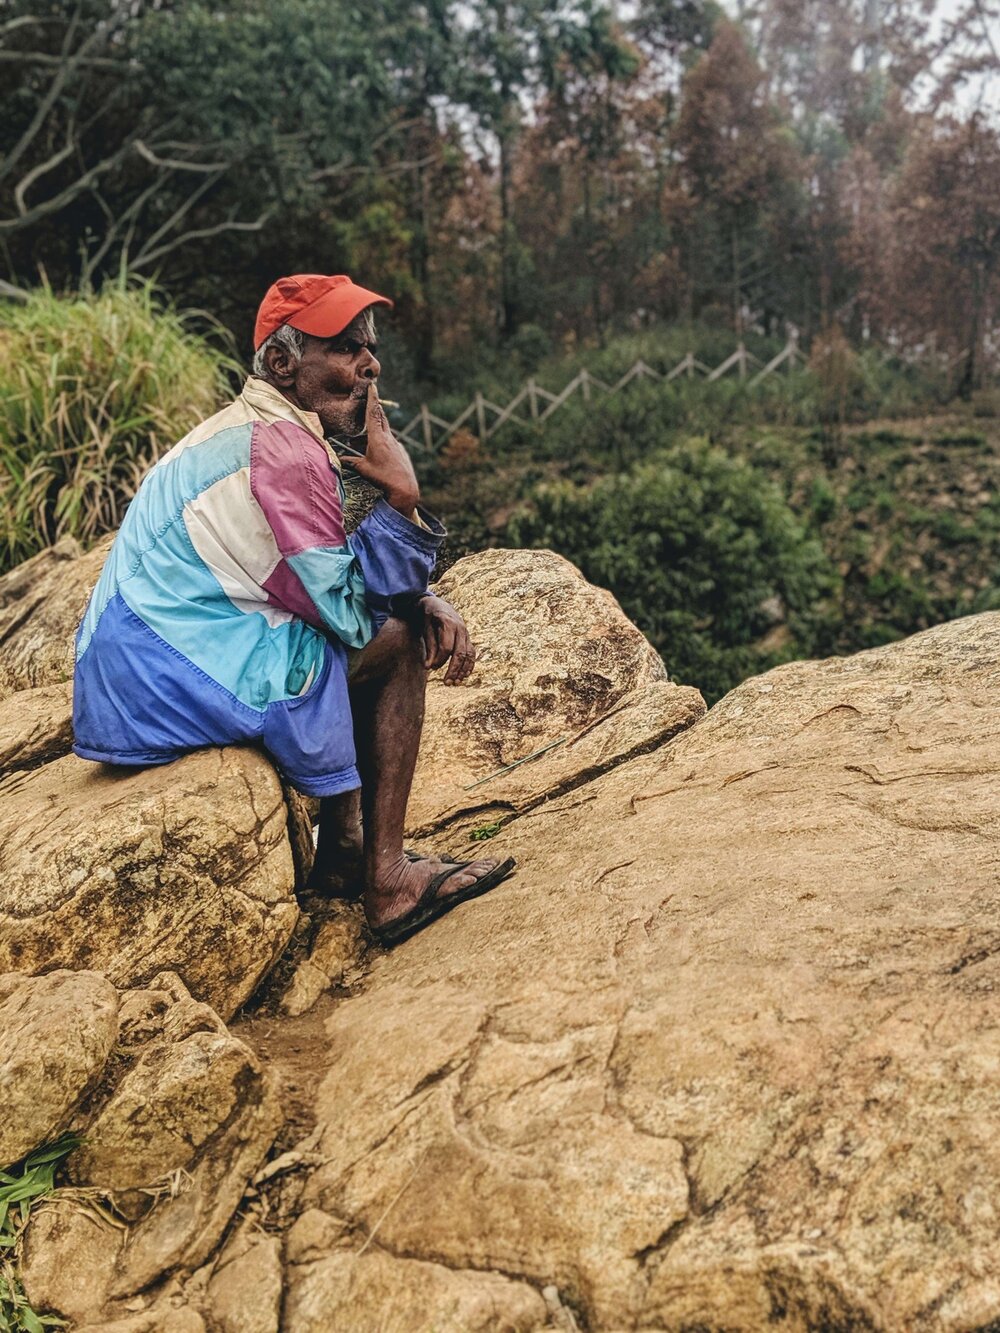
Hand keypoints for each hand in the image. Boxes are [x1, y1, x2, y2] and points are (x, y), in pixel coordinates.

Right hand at [343, 383, 419, 514]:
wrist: (405, 489)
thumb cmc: (382, 478)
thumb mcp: (363, 469)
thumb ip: (350, 462)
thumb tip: (338, 459)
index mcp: (378, 438)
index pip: (373, 413)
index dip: (372, 399)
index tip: (372, 386)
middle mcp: (389, 438)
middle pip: (380, 419)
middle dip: (372, 411)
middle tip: (367, 404)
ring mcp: (396, 444)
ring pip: (383, 433)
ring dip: (371, 434)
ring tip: (358, 443)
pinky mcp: (401, 452)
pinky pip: (389, 443)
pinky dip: (379, 443)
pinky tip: (375, 453)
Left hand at [418, 595, 475, 683]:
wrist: (437, 604)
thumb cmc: (428, 617)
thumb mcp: (425, 629)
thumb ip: (430, 647)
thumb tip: (429, 667)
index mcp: (448, 623)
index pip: (446, 647)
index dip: (439, 660)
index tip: (430, 668)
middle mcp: (460, 628)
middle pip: (460, 653)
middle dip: (453, 670)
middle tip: (447, 683)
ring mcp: (466, 633)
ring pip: (468, 654)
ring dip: (463, 670)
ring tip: (456, 682)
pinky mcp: (468, 638)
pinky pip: (472, 653)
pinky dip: (470, 665)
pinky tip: (465, 675)